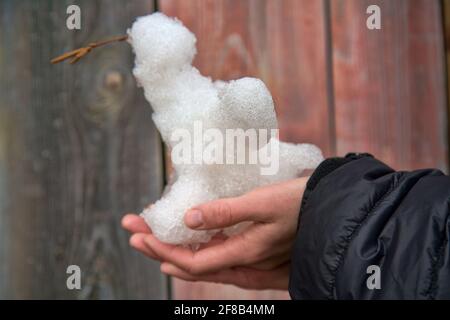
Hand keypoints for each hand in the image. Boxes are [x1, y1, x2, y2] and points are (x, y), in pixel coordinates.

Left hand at [122, 177, 307, 289]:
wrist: (334, 211)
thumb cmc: (301, 203)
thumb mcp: (263, 203)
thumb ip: (226, 212)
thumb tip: (189, 218)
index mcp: (244, 253)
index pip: (191, 260)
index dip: (162, 248)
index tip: (139, 232)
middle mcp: (245, 264)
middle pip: (192, 264)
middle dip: (159, 248)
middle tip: (134, 232)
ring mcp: (250, 263)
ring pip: (204, 263)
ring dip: (174, 250)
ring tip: (152, 239)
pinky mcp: (256, 255)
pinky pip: (220, 260)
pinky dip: (197, 252)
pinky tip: (190, 244)